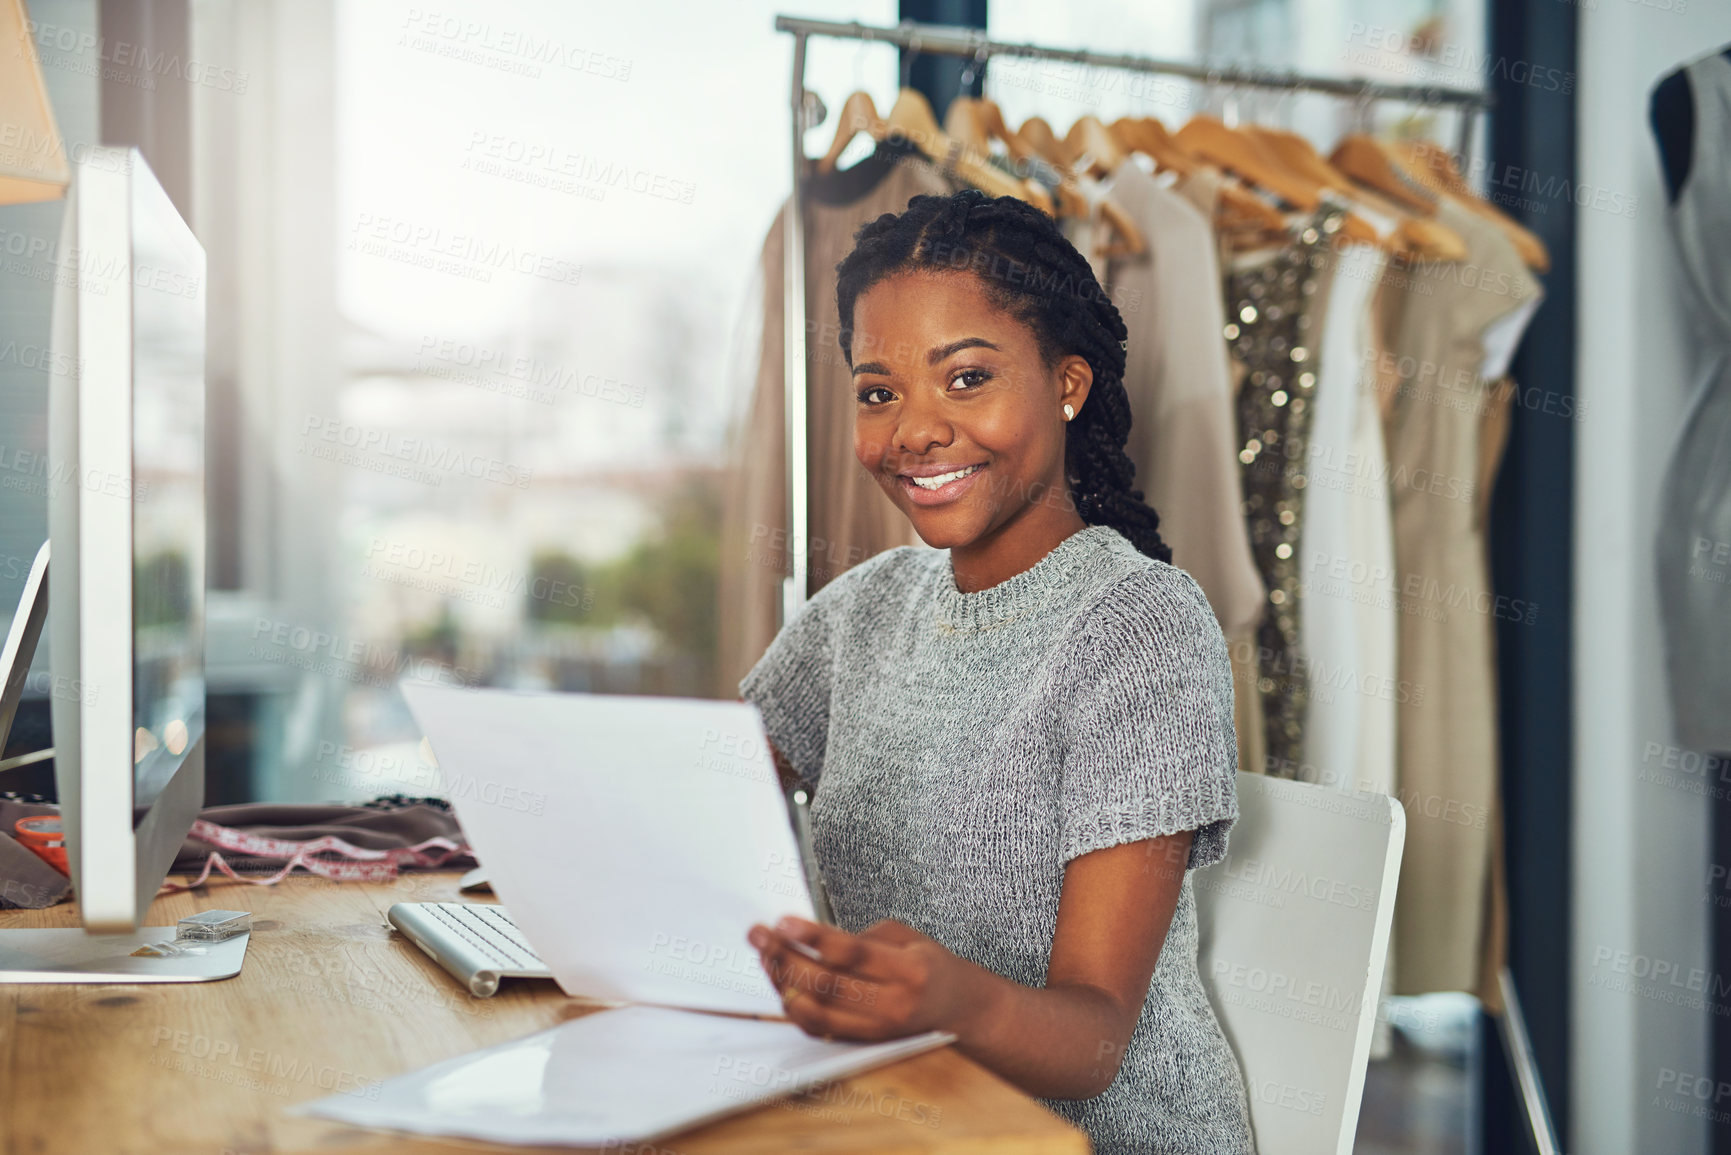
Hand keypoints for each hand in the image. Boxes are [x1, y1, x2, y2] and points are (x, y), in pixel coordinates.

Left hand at [746, 916, 979, 1041]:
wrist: (958, 1011)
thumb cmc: (931, 968)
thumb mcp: (907, 938)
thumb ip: (862, 939)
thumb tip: (813, 940)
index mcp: (908, 971)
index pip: (852, 954)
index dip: (813, 937)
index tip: (784, 922)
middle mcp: (893, 1005)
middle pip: (828, 985)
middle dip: (787, 957)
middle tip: (762, 935)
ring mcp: (877, 1031)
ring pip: (817, 1012)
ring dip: (784, 983)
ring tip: (766, 956)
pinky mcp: (863, 1044)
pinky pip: (819, 1031)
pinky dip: (794, 1009)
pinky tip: (782, 985)